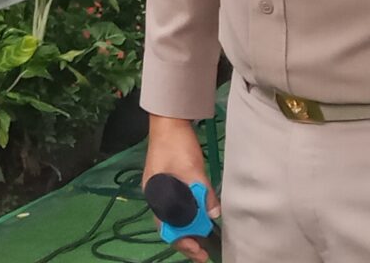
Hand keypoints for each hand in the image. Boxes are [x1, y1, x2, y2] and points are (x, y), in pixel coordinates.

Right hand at [142, 114, 216, 261]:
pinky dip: (189, 214)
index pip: (166, 228)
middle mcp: (156, 194)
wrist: (169, 120)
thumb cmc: (176, 144)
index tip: (199, 251)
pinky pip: (177, 204)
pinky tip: (200, 216)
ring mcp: (161, 187)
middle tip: (204, 251)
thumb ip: (203, 193)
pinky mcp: (169, 181)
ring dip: (189, 227)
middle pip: (169, 225)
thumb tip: (214, 214)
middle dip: (186, 239)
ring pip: (174, 215)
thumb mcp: (192, 170)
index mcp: (155, 194)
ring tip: (204, 237)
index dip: (182, 242)